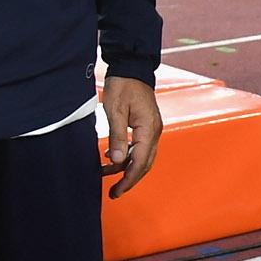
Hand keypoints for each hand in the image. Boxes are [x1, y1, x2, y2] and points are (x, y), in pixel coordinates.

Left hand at [100, 74, 163, 197]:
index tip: (116, 191)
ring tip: (106, 176)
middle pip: (144, 164)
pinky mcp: (146, 127)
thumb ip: (117, 137)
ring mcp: (152, 129)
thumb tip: (116, 161)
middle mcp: (154, 132)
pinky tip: (111, 159)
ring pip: (141, 157)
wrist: (131, 67)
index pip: (140, 162)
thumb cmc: (123, 85)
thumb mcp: (115, 111)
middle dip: (129, 180)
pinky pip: (139, 148)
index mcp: (149, 129)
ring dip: (126, 168)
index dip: (128, 179)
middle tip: (114, 193)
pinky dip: (126, 156)